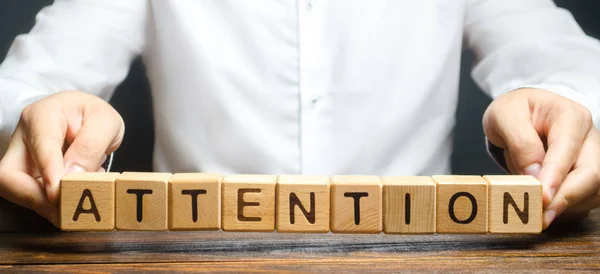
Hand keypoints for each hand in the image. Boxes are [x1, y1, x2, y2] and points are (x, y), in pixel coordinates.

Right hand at [0, 91, 123, 224]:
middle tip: (65, 211)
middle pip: (10, 175)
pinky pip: (32, 195)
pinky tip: (72, 200)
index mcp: (43, 115)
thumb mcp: (106, 122)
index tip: (58, 194)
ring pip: (17, 190)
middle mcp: (25, 137)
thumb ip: (91, 146)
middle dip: (35, 198)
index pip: (39, 146)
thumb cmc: (93, 115)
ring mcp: (23, 157)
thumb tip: (74, 174)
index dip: (47, 172)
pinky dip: (51, 204)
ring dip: (44, 205)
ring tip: (74, 209)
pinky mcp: (28, 174)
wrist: (86, 116)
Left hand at [483, 88, 599, 228]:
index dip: (556, 176)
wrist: (521, 111)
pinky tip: (547, 209)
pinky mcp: (587, 173)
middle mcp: (588, 137)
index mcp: (570, 116)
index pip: (567, 150)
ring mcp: (591, 156)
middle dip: (566, 198)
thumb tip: (534, 175)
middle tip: (540, 217)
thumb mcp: (504, 116)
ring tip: (538, 213)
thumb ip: (519, 142)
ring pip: (594, 190)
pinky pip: (587, 198)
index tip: (541, 198)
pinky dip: (568, 208)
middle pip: (592, 174)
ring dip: (567, 206)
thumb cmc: (514, 111)